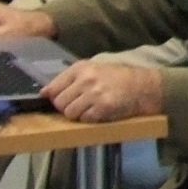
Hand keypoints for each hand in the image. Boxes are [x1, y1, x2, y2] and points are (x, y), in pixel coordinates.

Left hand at [43, 59, 164, 123]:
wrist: (143, 86)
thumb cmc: (116, 78)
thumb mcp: (91, 70)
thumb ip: (68, 79)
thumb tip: (44, 93)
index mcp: (80, 68)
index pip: (53, 88)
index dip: (54, 98)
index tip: (60, 102)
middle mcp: (85, 79)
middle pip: (59, 103)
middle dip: (66, 108)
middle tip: (79, 106)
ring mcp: (94, 93)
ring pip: (70, 113)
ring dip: (78, 115)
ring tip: (89, 109)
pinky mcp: (104, 107)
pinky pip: (85, 119)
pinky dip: (90, 119)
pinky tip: (99, 112)